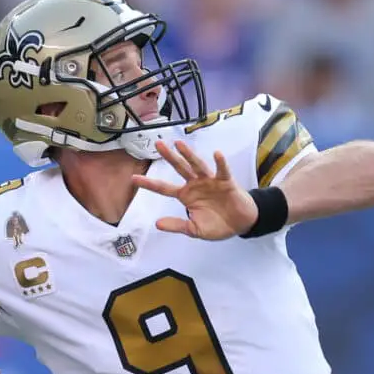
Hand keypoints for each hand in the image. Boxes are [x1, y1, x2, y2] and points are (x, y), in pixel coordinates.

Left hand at [133, 140, 257, 239]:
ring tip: (179, 144)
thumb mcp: (194, 229)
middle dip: (169, 157)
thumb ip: (177, 225)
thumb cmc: (217, 225)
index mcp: (185, 196)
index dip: (149, 184)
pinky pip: (222, 171)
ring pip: (197, 165)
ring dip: (189, 155)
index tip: (134, 179)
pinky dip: (220, 163)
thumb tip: (157, 224)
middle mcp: (195, 185)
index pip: (164, 188)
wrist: (240, 224)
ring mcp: (210, 181)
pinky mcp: (225, 182)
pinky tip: (216, 154)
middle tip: (158, 144)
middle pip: (179, 168)